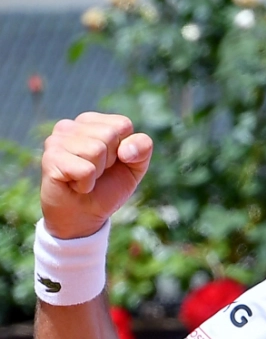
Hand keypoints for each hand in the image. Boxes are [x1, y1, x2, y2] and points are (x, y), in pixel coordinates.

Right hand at [41, 112, 152, 238]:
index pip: (123, 124)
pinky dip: (87, 184)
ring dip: (97, 172)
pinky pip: (85, 169)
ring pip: (97, 150)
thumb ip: (142, 147)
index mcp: (91, 121)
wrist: (85, 216)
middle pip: (109, 134)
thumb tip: (126, 150)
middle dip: (110, 160)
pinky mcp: (50, 159)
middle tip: (96, 172)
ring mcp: (56, 140)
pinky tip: (75, 185)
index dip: (126, 149)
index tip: (112, 162)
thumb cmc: (108, 186)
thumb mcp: (135, 166)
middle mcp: (70, 126)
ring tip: (85, 178)